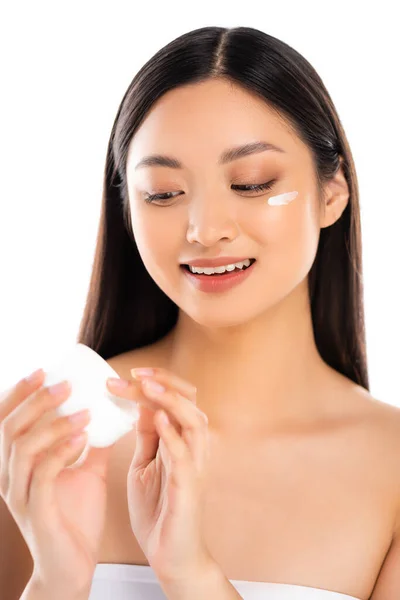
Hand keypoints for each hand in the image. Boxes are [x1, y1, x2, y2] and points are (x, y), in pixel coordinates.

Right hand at [0, 369, 113, 594]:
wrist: (75, 567)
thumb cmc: (76, 517)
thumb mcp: (87, 471)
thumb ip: (93, 442)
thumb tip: (109, 410)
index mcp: (18, 464)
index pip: (7, 421)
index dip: (19, 394)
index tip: (43, 371)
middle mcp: (11, 477)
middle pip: (10, 428)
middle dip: (36, 401)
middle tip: (65, 385)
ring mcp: (21, 496)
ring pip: (22, 448)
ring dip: (52, 424)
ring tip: (82, 411)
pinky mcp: (37, 512)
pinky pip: (42, 475)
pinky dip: (60, 451)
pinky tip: (82, 438)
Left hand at [106, 367, 212, 583]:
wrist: (170, 555)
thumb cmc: (158, 509)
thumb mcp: (144, 464)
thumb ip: (147, 436)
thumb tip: (140, 405)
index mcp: (182, 440)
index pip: (176, 398)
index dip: (155, 381)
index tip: (125, 375)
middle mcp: (193, 447)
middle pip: (190, 401)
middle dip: (164, 381)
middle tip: (135, 373)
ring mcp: (195, 466)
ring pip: (194, 420)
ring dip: (170, 399)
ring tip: (146, 386)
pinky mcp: (189, 486)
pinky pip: (186, 454)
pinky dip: (173, 433)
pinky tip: (159, 418)